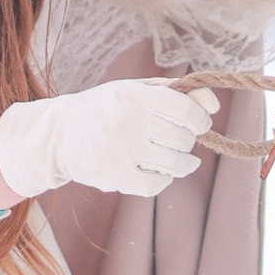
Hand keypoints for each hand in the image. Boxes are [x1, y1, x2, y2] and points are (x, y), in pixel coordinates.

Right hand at [0, 80, 218, 200]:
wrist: (60, 134)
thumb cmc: (108, 108)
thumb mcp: (138, 90)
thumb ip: (178, 93)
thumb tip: (214, 106)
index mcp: (133, 95)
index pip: (185, 110)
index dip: (200, 120)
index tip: (200, 124)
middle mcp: (126, 122)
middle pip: (182, 138)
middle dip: (188, 140)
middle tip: (180, 140)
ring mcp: (119, 152)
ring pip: (175, 164)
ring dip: (184, 163)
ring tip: (180, 160)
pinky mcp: (113, 177)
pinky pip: (157, 184)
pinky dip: (163, 179)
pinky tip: (158, 171)